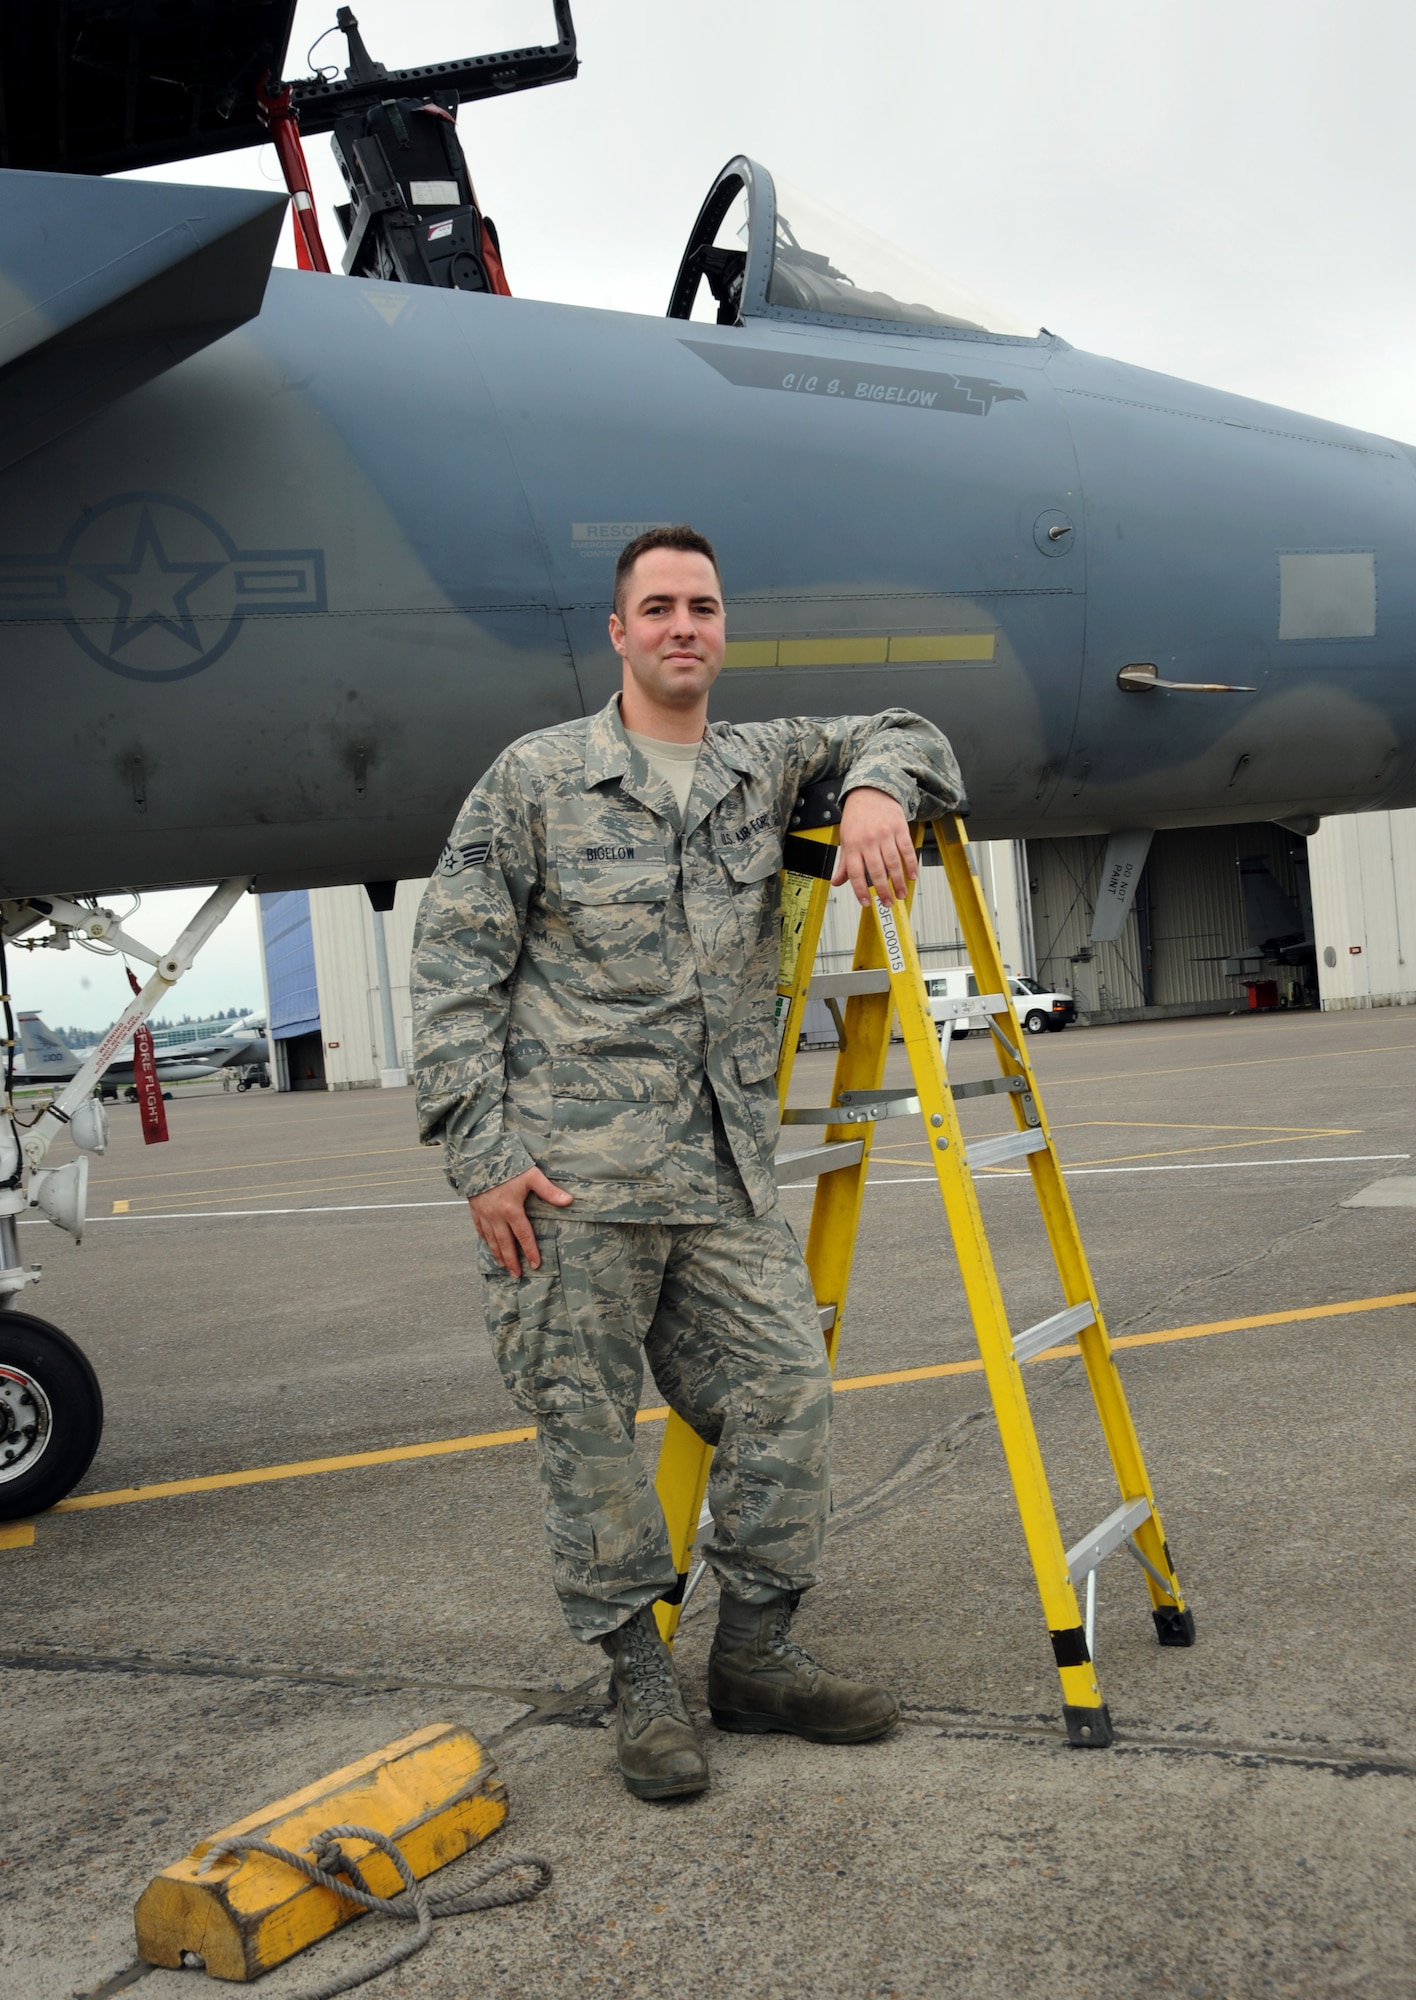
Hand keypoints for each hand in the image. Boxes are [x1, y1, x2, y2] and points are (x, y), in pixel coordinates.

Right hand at [469, 1166, 571, 1277]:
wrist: (479, 1156)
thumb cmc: (509, 1165)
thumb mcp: (532, 1176)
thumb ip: (549, 1191)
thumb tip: (569, 1201)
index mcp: (512, 1210)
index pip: (524, 1236)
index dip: (530, 1251)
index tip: (535, 1264)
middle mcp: (496, 1216)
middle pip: (505, 1243)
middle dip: (512, 1260)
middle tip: (516, 1274)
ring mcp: (484, 1213)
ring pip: (491, 1239)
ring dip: (498, 1254)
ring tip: (503, 1266)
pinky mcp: (474, 1208)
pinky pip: (479, 1228)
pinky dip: (484, 1239)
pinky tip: (488, 1244)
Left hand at [832, 787, 917, 905]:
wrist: (870, 792)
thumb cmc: (857, 817)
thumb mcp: (845, 839)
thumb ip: (844, 863)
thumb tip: (836, 882)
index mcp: (852, 845)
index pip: (855, 873)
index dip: (860, 891)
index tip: (867, 903)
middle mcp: (868, 840)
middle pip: (876, 871)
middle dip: (883, 891)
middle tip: (888, 903)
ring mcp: (884, 834)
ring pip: (893, 863)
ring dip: (898, 882)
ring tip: (901, 894)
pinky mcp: (899, 828)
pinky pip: (906, 850)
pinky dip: (911, 865)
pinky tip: (912, 876)